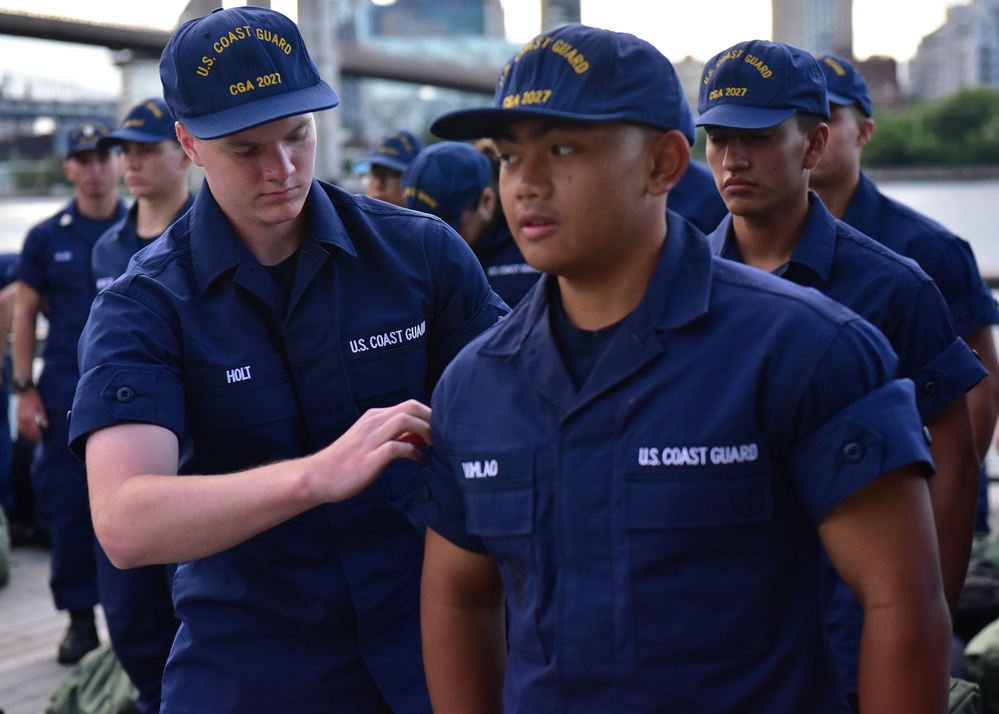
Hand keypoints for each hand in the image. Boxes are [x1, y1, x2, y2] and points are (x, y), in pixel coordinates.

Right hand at [15, 389, 47, 441]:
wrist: (24, 390)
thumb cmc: (35, 397)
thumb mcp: (41, 407)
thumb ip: (43, 417)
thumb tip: (45, 426)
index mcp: (29, 417)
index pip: (33, 430)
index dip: (36, 435)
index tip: (41, 439)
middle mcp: (21, 419)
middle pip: (26, 431)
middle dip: (32, 436)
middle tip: (38, 440)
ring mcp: (17, 417)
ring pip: (22, 429)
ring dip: (27, 434)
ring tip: (33, 437)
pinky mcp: (16, 415)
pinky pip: (19, 426)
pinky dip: (23, 430)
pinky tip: (27, 430)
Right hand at [305, 399, 431, 502]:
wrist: (318, 476)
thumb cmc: (347, 461)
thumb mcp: (373, 442)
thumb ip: (396, 436)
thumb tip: (422, 435)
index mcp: (375, 417)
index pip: (410, 405)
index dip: (429, 415)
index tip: (441, 430)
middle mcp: (373, 422)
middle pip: (411, 407)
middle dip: (431, 418)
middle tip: (444, 436)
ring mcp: (370, 439)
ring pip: (404, 420)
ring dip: (424, 431)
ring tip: (433, 445)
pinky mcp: (369, 457)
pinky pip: (396, 447)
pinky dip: (411, 451)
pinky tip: (416, 460)